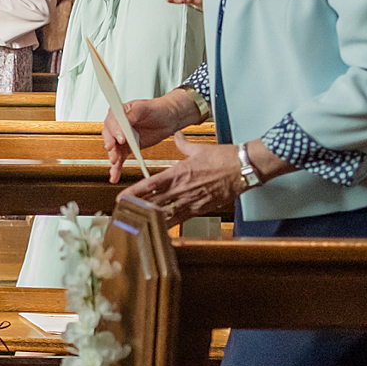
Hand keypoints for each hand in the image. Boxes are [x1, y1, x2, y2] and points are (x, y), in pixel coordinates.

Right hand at [101, 94, 192, 181]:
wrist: (169, 118)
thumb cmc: (157, 109)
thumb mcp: (144, 107)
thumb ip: (132, 114)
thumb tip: (124, 123)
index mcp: (119, 113)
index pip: (112, 122)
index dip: (115, 131)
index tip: (121, 139)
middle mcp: (117, 126)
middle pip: (109, 137)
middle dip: (111, 147)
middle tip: (114, 154)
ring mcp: (122, 138)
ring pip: (114, 150)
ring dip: (113, 159)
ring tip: (114, 165)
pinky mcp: (128, 148)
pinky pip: (121, 158)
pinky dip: (117, 168)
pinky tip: (115, 176)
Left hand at [126, 133, 241, 222]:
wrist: (245, 167)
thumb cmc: (224, 158)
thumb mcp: (199, 149)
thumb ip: (182, 144)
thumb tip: (176, 135)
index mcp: (178, 173)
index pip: (149, 185)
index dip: (134, 193)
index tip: (121, 198)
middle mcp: (182, 189)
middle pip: (153, 202)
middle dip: (136, 209)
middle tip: (122, 215)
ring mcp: (191, 201)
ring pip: (165, 213)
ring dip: (149, 219)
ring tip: (135, 225)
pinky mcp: (202, 209)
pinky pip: (181, 219)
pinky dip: (169, 225)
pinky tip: (159, 230)